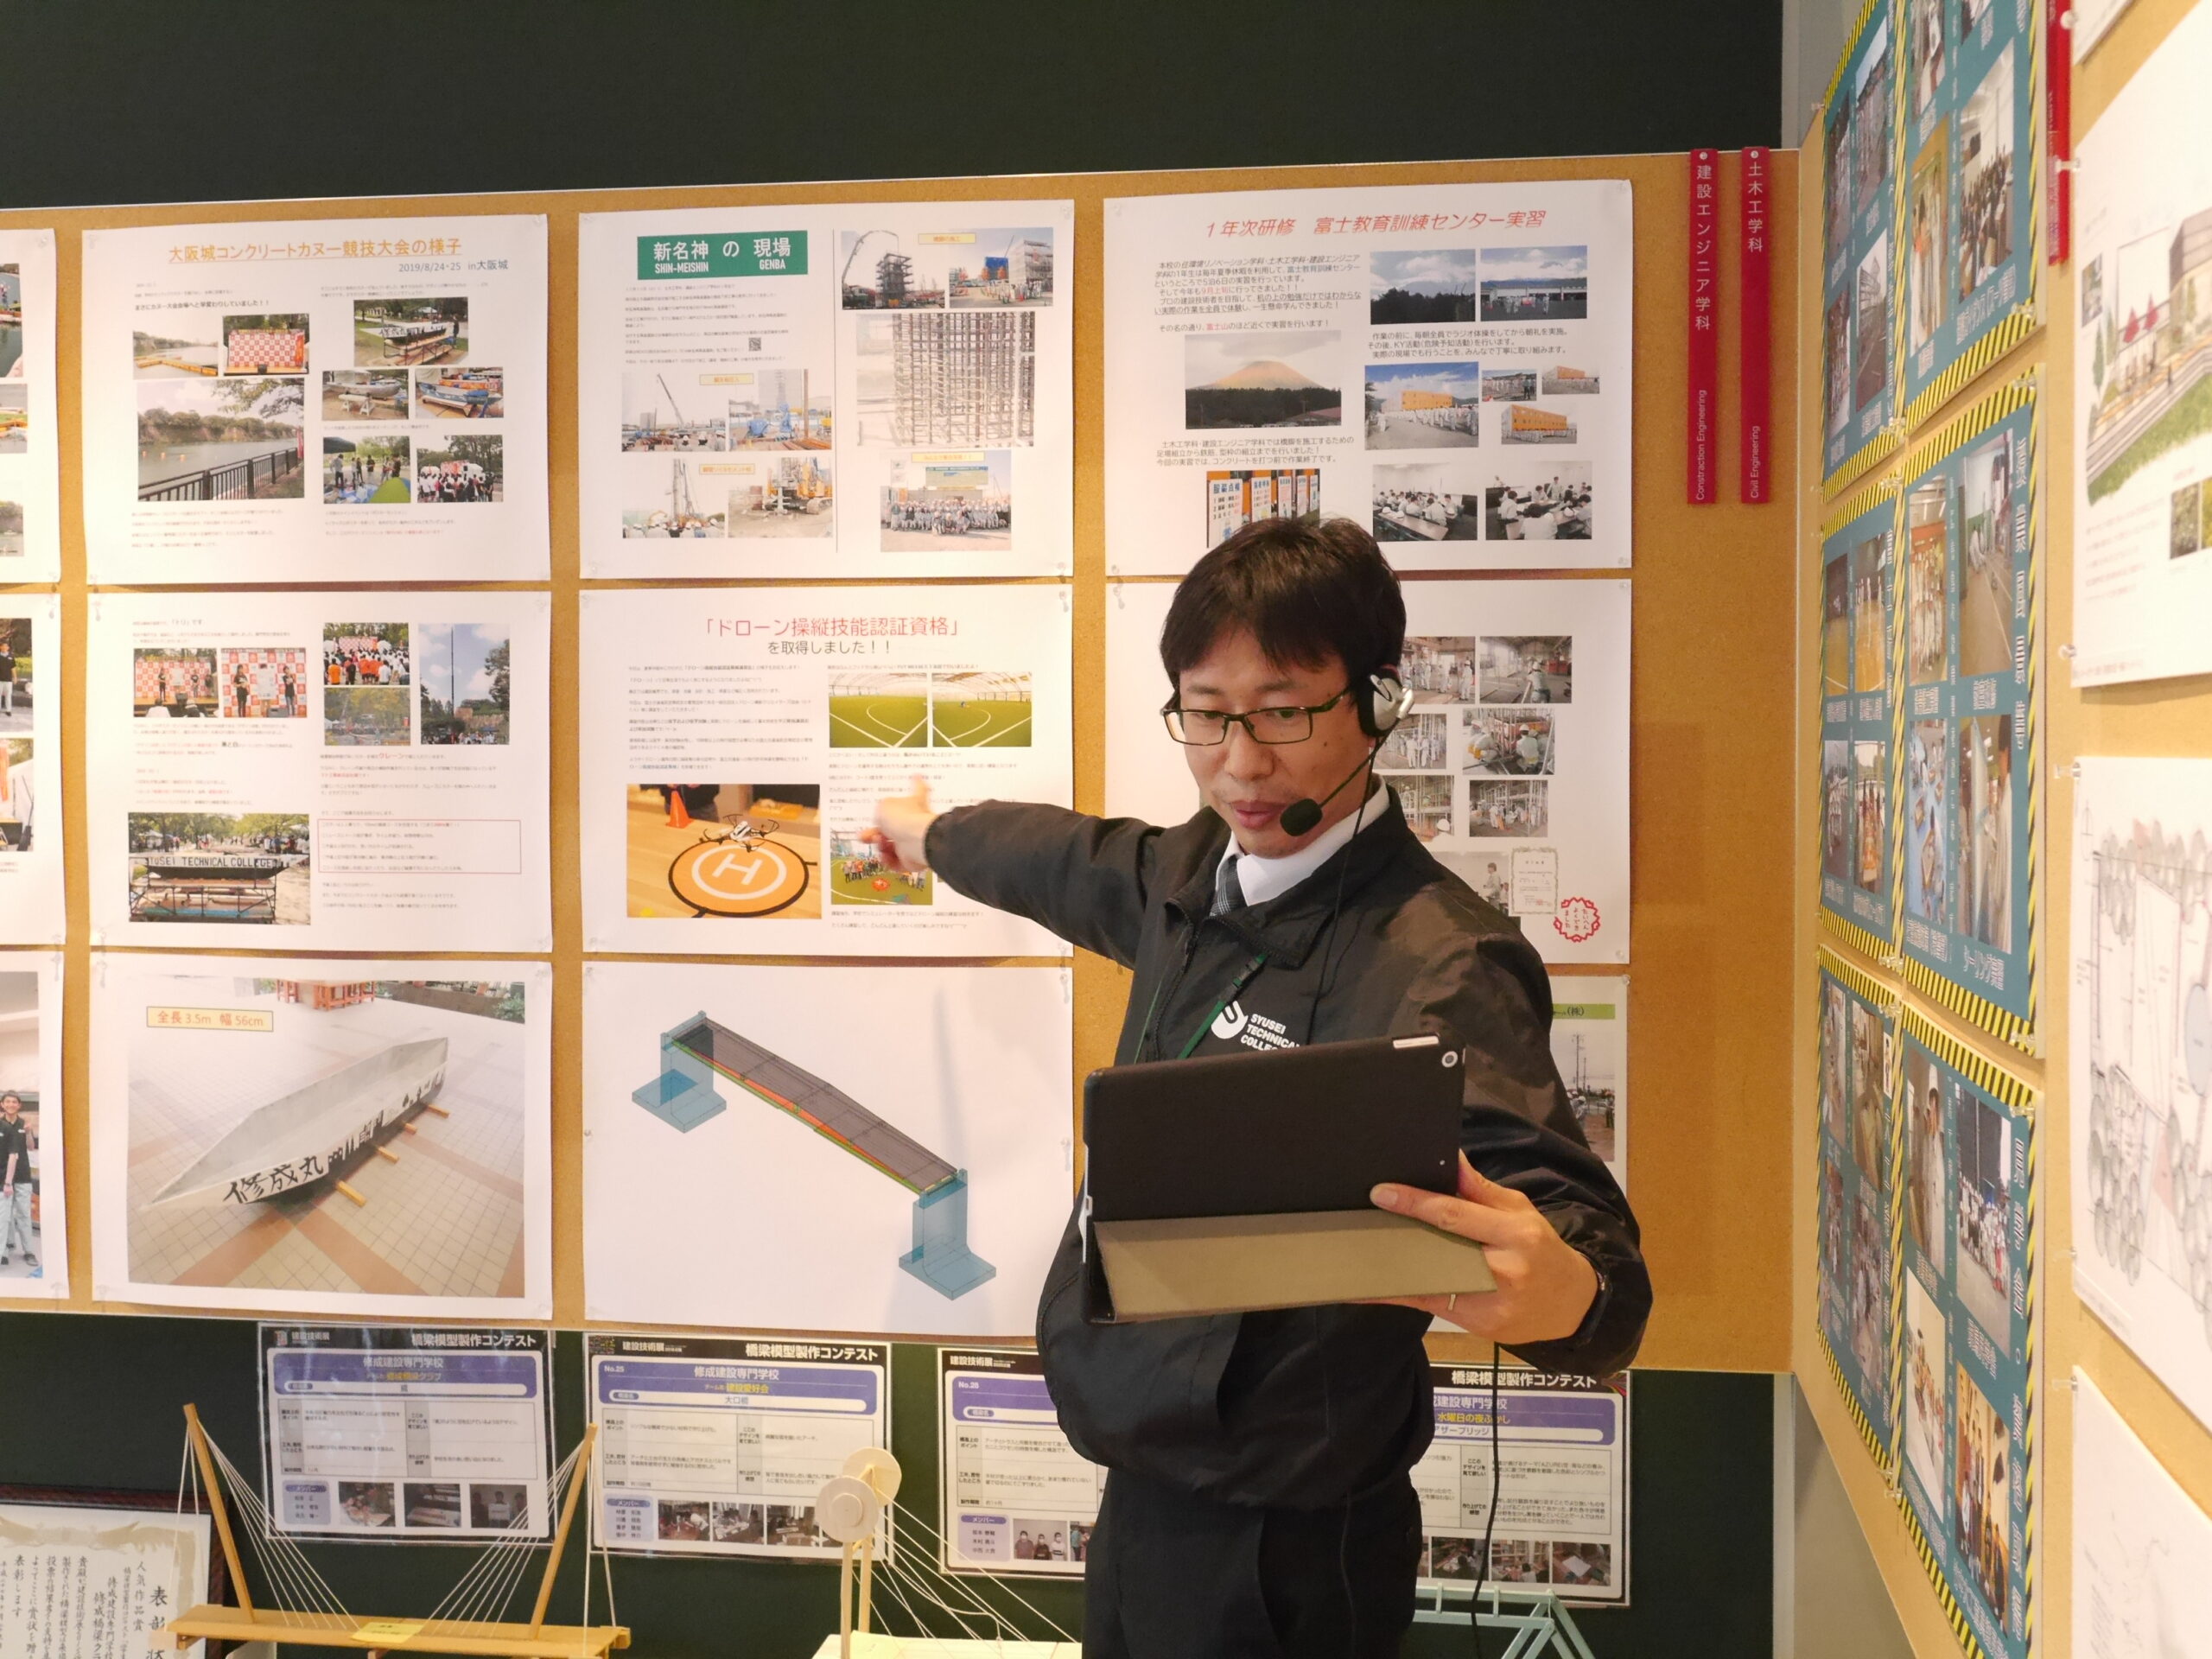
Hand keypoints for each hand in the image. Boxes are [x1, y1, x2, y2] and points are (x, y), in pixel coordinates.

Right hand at [863, 776, 936, 871]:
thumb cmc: (903, 818)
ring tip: (879, 842)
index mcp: (914, 803)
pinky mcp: (911, 859)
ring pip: (890, 846)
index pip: (917, 790)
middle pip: (893, 827)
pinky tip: (884, 854)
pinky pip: (894, 861)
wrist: (916, 841)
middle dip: (875, 832)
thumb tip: (882, 820)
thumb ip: (881, 810)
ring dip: (880, 845)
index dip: (916, 782)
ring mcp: (913, 842)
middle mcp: (915, 822)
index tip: (917, 775)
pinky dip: (886, 859)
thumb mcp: (883, 806)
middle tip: (864, 836)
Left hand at [1370, 1154, 1597, 1343]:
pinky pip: (1430, 1306)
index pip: (1456, 1215)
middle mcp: (1503, 1270)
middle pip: (1439, 1249)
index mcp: (1515, 1233)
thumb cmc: (1539, 1248)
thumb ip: (1480, 1189)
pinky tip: (1368, 1289)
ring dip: (1394, 1266)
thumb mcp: (1518, 1209)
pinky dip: (1398, 1295)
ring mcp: (1491, 1303)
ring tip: (1361, 1249)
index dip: (1415, 1203)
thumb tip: (1449, 1157)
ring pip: (1431, 1281)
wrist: (1570, 1303)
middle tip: (1362, 1220)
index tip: (1381, 1193)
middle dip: (1400, 1235)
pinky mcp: (1479, 1325)